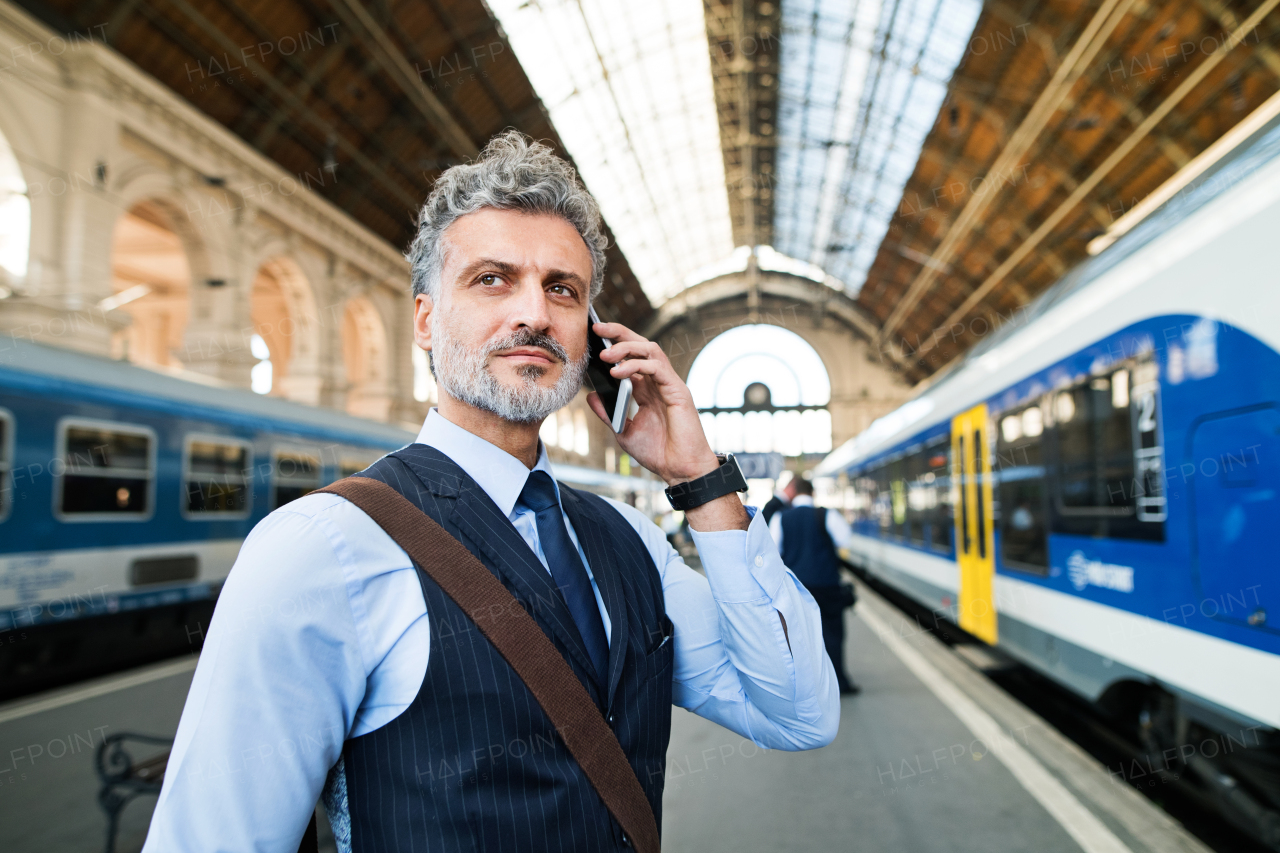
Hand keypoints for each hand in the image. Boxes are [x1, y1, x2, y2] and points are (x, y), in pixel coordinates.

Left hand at [586, 322, 718, 484]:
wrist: (681, 471)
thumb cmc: (658, 453)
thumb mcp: (624, 431)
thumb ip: (608, 413)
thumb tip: (591, 395)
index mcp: (647, 390)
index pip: (631, 357)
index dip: (614, 344)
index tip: (593, 336)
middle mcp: (658, 382)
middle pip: (640, 345)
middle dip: (619, 333)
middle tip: (597, 327)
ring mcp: (669, 384)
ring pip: (650, 350)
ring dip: (626, 348)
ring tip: (605, 355)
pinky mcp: (678, 390)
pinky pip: (657, 367)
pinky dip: (636, 365)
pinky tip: (619, 373)